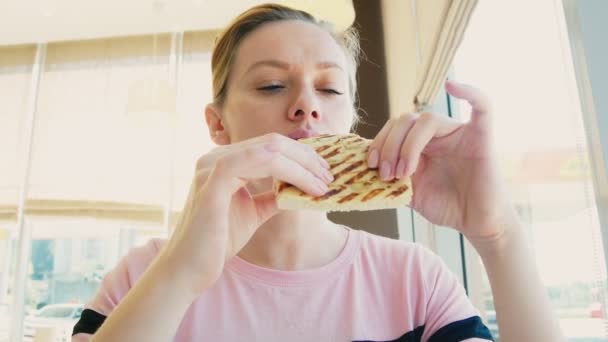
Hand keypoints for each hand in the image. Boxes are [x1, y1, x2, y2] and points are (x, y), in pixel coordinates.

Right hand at [161, 133, 332, 293]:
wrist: (189, 269)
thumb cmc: (217, 242)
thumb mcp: (252, 212)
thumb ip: (272, 195)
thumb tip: (299, 187)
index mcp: (223, 162)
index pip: (268, 145)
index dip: (301, 155)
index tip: (324, 171)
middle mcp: (215, 157)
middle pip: (272, 142)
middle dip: (307, 158)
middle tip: (330, 176)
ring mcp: (212, 165)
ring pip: (269, 149)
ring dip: (302, 165)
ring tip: (323, 183)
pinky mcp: (213, 180)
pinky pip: (258, 163)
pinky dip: (288, 173)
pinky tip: (305, 188)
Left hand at [367, 80, 515, 242]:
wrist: (476, 222)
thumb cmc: (447, 207)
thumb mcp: (410, 193)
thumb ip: (392, 179)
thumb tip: (366, 171)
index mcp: (422, 143)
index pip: (395, 127)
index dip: (378, 142)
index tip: (369, 164)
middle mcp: (439, 133)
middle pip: (406, 120)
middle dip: (389, 146)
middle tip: (385, 174)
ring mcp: (460, 133)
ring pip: (427, 120)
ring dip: (407, 145)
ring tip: (402, 173)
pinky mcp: (482, 138)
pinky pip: (482, 106)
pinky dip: (470, 92)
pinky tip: (452, 85)